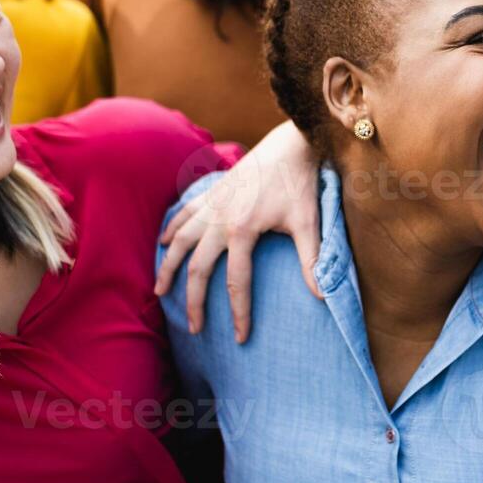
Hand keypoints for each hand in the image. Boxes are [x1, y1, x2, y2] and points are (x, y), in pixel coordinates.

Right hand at [155, 122, 323, 341]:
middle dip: (194, 302)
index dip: (239, 313)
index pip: (237, 282)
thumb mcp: (309, 223)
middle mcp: (219, 219)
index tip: (241, 338)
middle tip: (194, 329)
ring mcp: (211, 205)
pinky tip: (162, 245)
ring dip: (168, 269)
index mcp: (243, 230)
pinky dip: (170, 230)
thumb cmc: (300, 184)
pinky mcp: (210, 193)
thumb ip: (311, 260)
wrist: (290, 144)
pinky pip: (183, 215)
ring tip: (159, 292)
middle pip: (197, 268)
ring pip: (179, 242)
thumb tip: (323, 297)